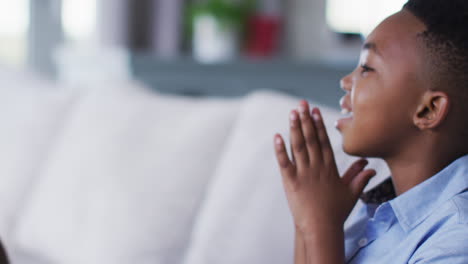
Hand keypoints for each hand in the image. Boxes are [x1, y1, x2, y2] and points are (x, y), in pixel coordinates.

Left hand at [274, 100, 375, 233]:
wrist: (322, 228)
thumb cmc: (336, 212)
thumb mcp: (351, 194)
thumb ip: (359, 178)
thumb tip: (370, 167)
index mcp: (330, 168)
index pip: (324, 141)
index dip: (318, 125)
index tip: (315, 111)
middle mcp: (317, 167)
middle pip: (311, 139)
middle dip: (306, 119)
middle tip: (302, 103)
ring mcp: (304, 173)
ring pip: (299, 146)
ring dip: (295, 128)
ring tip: (293, 112)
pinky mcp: (291, 181)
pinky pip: (284, 162)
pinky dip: (280, 149)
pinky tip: (277, 136)